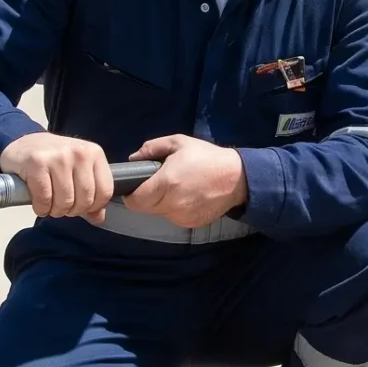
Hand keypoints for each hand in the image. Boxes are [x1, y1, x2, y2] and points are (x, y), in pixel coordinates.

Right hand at [0, 132, 114, 218]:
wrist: (22, 144)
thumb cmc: (52, 159)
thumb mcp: (78, 170)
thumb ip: (91, 193)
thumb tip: (98, 217)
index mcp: (94, 153)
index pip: (105, 191)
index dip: (93, 207)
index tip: (81, 206)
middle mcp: (79, 152)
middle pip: (85, 199)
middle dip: (72, 210)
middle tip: (62, 206)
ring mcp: (58, 156)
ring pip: (65, 201)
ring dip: (56, 210)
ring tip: (50, 204)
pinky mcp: (37, 162)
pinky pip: (44, 198)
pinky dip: (41, 208)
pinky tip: (39, 204)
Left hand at [124, 134, 246, 229]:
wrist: (237, 178)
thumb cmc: (207, 157)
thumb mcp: (179, 143)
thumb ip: (152, 148)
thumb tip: (133, 158)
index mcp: (167, 183)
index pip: (135, 201)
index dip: (131, 194)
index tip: (135, 186)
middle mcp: (172, 204)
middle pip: (145, 208)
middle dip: (146, 197)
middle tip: (157, 183)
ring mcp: (182, 216)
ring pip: (159, 213)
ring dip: (161, 203)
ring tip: (176, 187)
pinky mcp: (191, 223)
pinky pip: (174, 217)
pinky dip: (175, 208)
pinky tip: (188, 196)